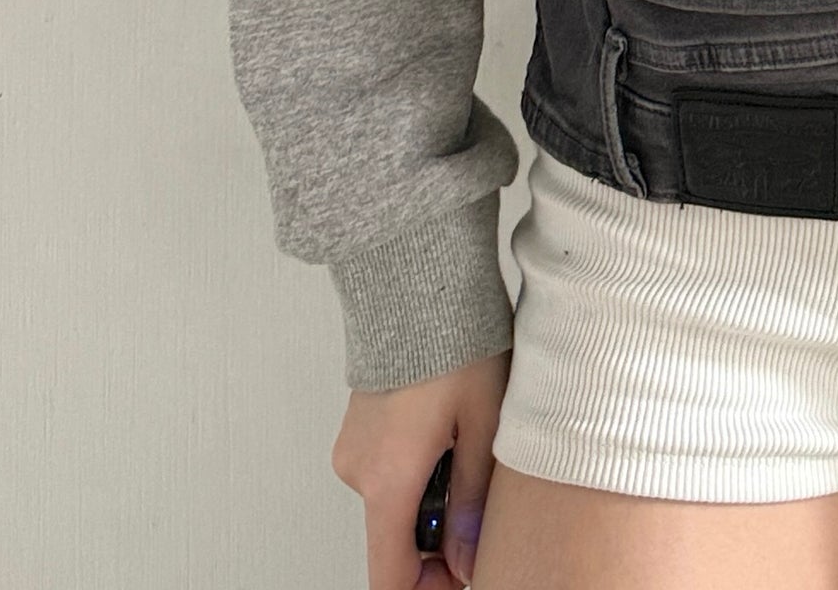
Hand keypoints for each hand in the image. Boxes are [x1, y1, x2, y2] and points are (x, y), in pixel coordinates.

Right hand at [331, 346, 510, 586]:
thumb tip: (466, 562)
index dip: (428, 588)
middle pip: (396, 538)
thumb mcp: (484, 425)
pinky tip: (449, 429)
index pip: (389, 576)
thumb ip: (473, 502)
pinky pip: (386, 469)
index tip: (462, 576)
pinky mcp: (357, 427)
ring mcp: (353, 448)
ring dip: (432, 494)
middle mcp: (358, 471)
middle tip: (482, 498)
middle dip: (439, 534)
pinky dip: (417, 468)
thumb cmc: (455, 341)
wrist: (418, 279)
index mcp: (388, 480)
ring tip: (470, 444)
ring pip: (395, 501)